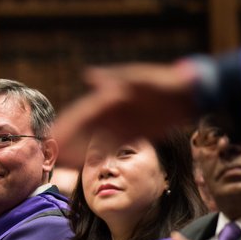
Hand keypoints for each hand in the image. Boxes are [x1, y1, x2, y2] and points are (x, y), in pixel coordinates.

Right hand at [54, 63, 197, 166]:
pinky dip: (98, 154)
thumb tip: (88, 75)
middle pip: (83, 128)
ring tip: (63, 164)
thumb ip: (114, 78)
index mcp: (109, 96)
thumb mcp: (140, 78)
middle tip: (52, 156)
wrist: (189, 95)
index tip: (52, 135)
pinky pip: (110, 146)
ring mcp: (121, 122)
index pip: (82, 112)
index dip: (66, 124)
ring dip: (78, 150)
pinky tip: (87, 164)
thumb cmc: (164, 82)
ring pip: (93, 138)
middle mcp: (111, 111)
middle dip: (67, 141)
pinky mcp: (133, 133)